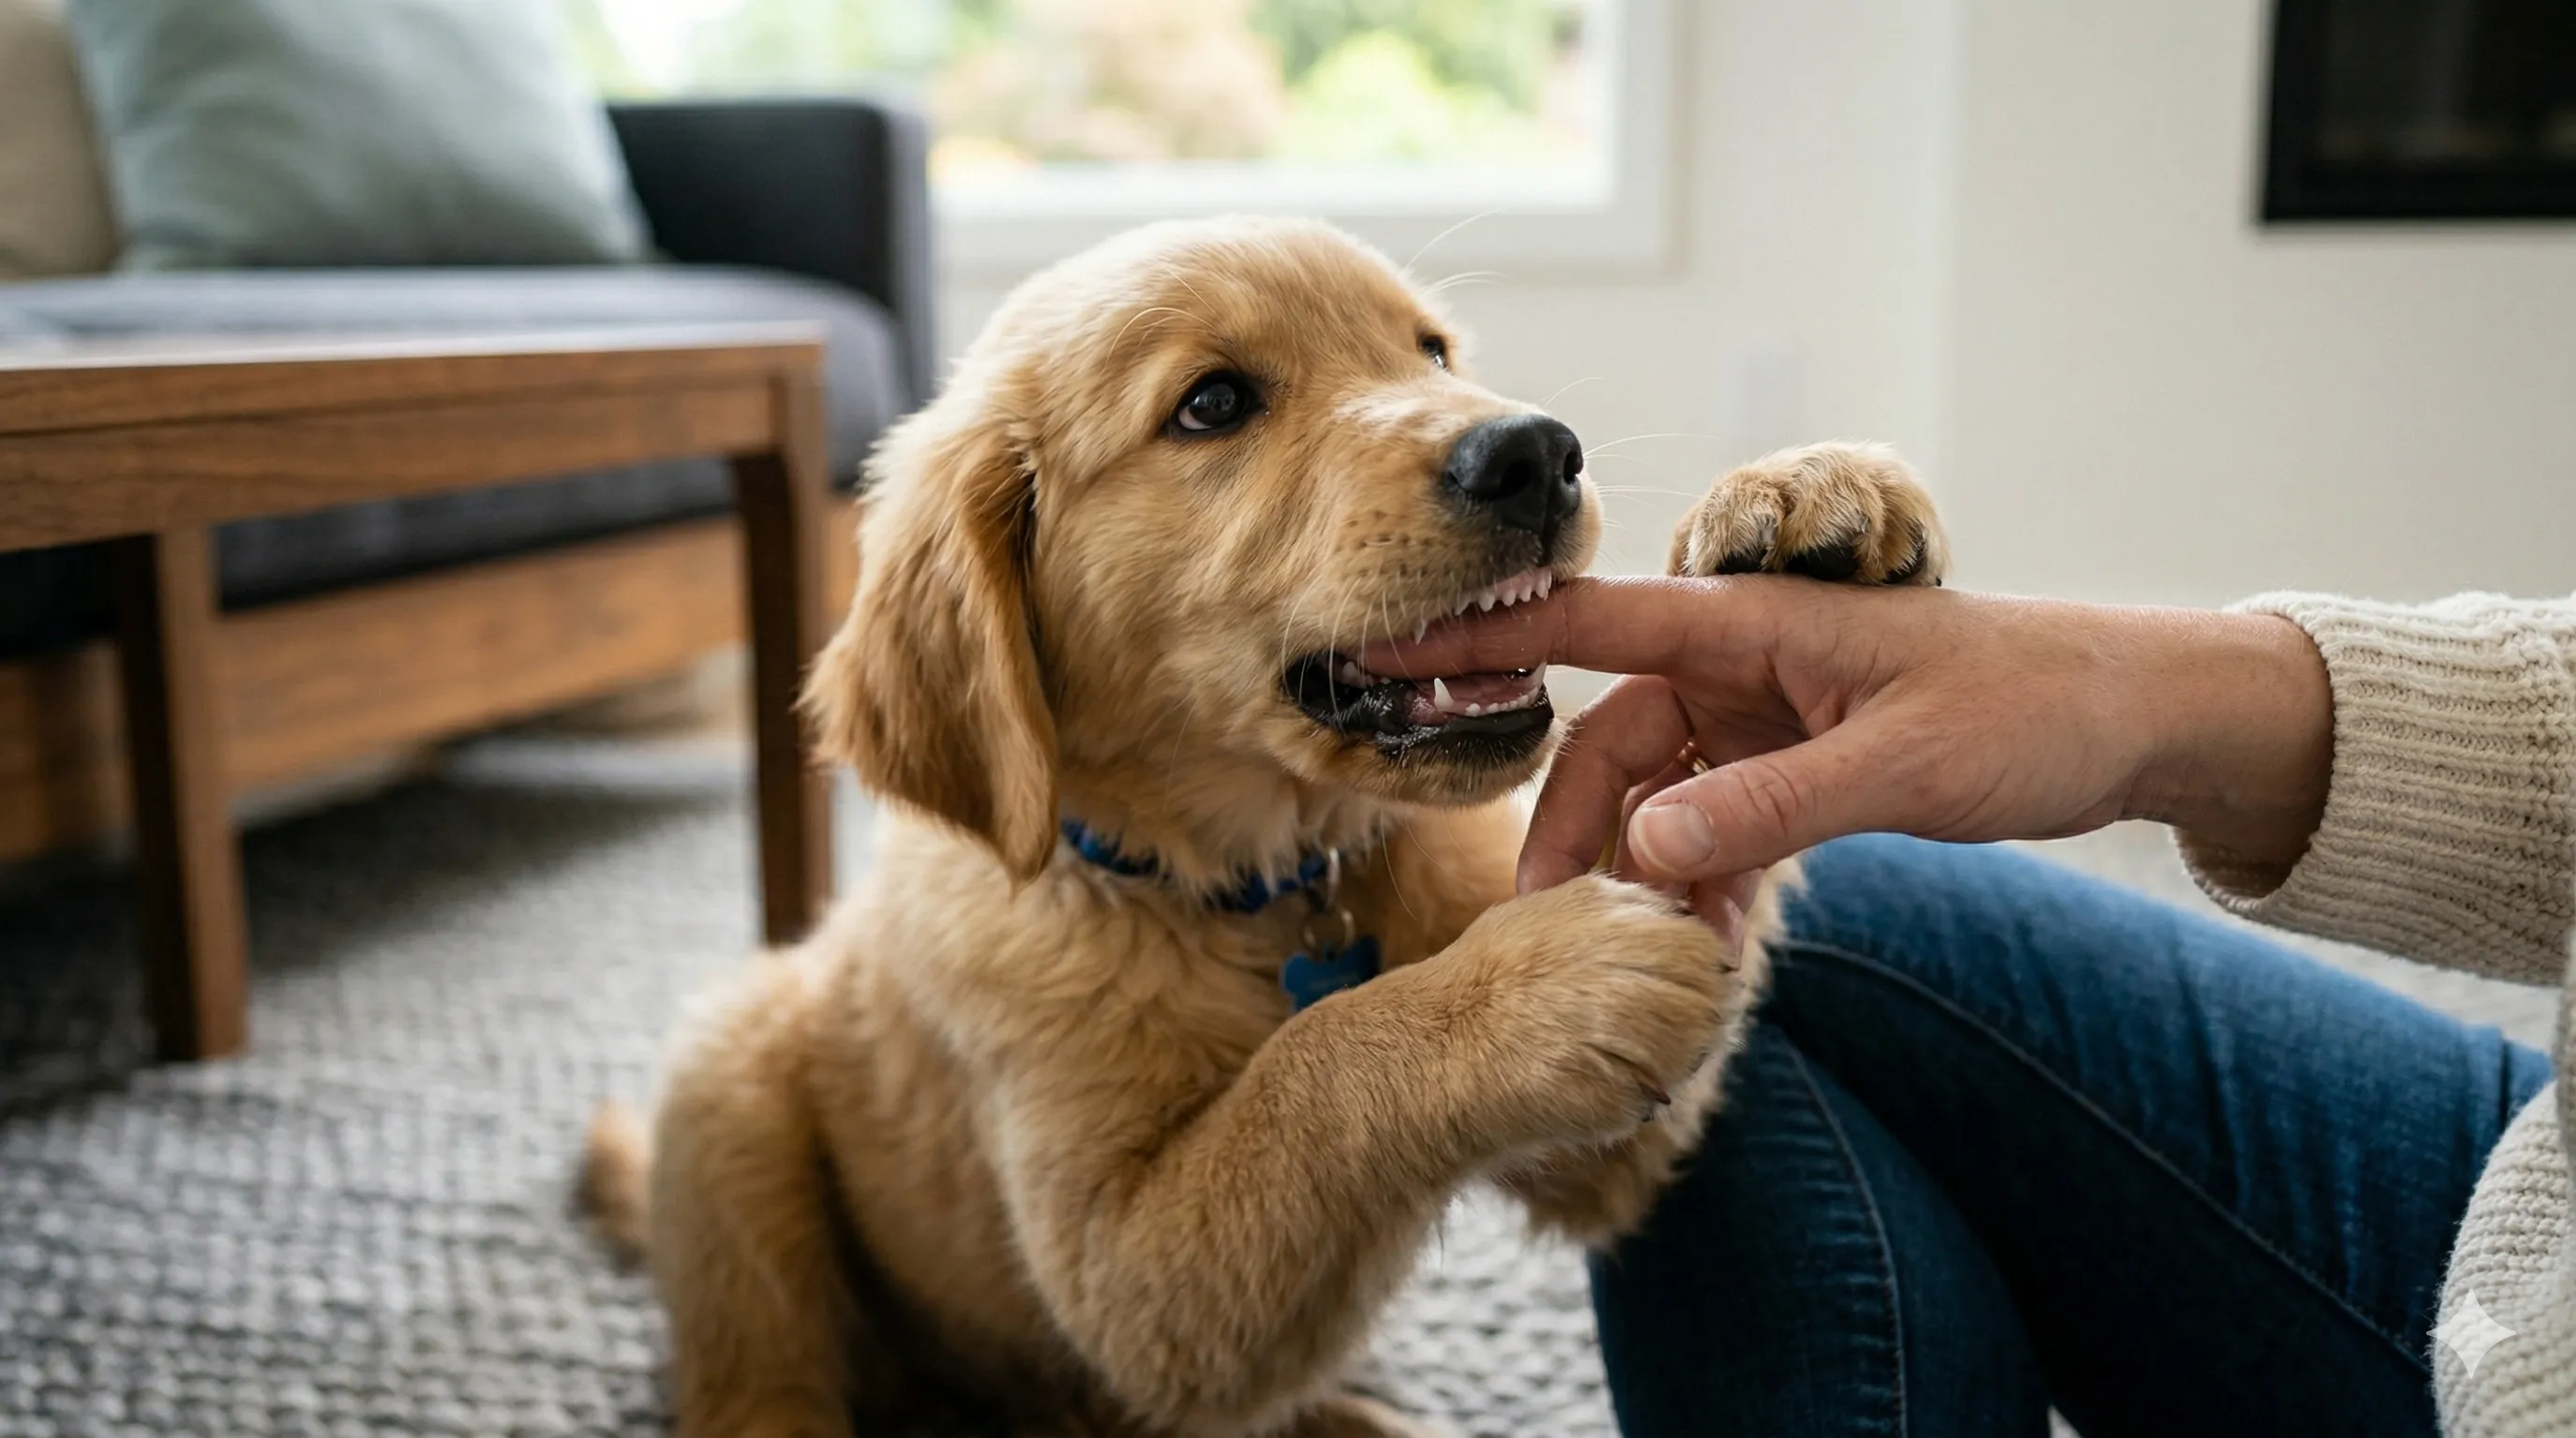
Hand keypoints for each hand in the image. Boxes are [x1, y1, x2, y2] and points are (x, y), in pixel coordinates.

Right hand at [1360, 577, 2333, 897]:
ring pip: (1659, 797)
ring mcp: (1766, 719)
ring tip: (1646, 954)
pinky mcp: (1795, 767)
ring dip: (1644, 874)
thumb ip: (1769, 809)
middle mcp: (1743, 667)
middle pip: (1611, 744)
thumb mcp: (1902, 766)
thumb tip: (1647, 855)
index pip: (1587, 622)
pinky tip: (1714, 948)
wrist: (2134, 721)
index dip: (1484, 636)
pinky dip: (1705, 885)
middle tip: (1540, 925)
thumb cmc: (2031, 708)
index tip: (1392, 647)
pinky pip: (1716, 828)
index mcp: (1753, 627)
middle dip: (1573, 833)